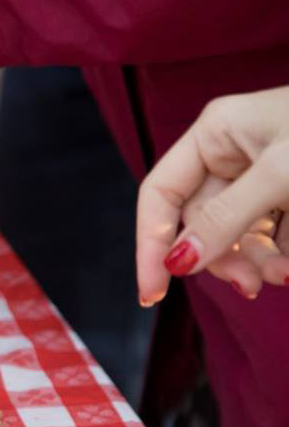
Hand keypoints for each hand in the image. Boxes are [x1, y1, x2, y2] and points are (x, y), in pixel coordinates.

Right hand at [137, 85, 288, 303]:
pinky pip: (271, 233)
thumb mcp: (282, 176)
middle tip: (252, 288)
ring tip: (286, 276)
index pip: (160, 194)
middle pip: (199, 221)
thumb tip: (179, 263)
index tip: (153, 293)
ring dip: (257, 261)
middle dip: (222, 257)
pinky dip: (281, 253)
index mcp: (215, 133)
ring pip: (235, 233)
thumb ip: (227, 220)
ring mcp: (264, 173)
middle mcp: (232, 152)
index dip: (151, 243)